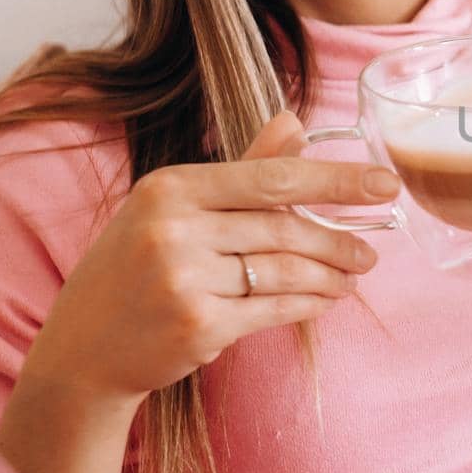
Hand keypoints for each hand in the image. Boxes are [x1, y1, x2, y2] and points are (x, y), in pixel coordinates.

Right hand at [22, 112, 400, 402]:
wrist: (83, 350)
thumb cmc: (135, 268)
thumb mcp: (174, 208)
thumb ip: (242, 168)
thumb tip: (294, 122)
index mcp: (170, 188)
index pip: (273, 177)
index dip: (337, 180)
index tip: (387, 184)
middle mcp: (173, 229)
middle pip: (285, 228)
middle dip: (339, 240)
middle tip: (371, 250)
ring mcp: (184, 279)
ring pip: (285, 271)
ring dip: (330, 275)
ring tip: (352, 277)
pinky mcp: (198, 326)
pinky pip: (274, 309)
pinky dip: (308, 304)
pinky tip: (326, 300)